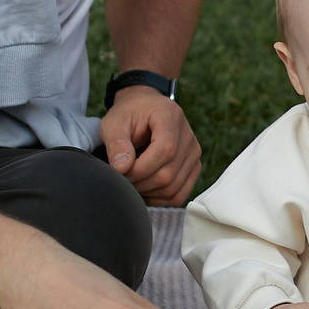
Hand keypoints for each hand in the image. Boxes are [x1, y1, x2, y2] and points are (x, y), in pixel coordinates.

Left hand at [99, 87, 203, 205]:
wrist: (143, 110)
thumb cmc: (129, 115)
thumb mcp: (114, 123)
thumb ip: (116, 144)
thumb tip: (122, 169)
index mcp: (170, 117)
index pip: (165, 150)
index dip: (141, 168)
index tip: (121, 170)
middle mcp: (188, 136)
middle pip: (168, 174)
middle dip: (140, 182)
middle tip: (123, 177)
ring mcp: (193, 153)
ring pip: (173, 188)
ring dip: (148, 192)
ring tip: (132, 180)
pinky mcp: (193, 168)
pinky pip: (179, 194)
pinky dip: (159, 198)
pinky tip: (145, 187)